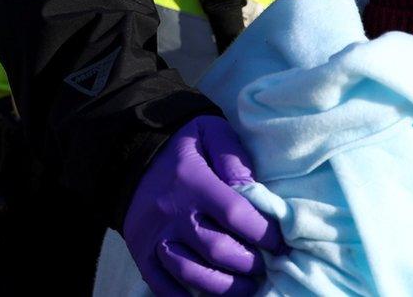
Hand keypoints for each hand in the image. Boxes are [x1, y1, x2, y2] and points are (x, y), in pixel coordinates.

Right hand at [123, 116, 284, 295]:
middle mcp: (174, 213)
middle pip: (216, 249)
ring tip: (245, 286)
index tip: (280, 243)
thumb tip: (253, 189)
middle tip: (265, 267)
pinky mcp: (140, 251)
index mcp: (195, 182)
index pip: (235, 214)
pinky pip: (160, 284)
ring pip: (190, 272)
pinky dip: (183, 296)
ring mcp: (155, 236)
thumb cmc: (183, 147)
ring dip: (224, 287)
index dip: (263, 233)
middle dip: (248, 264)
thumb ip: (233, 156)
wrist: (132, 157)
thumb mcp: (210, 133)